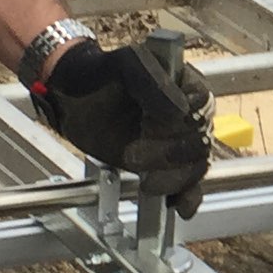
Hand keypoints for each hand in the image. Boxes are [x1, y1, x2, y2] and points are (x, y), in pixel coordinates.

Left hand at [32, 35, 214, 209]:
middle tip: (131, 154)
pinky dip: (187, 196)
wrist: (70, 96)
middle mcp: (187, 113)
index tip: (148, 124)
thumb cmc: (97, 73)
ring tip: (144, 181)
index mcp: (186, 83)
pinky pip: (188, 183)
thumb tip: (181, 111)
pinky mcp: (164, 164)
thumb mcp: (123, 64)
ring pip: (196, 165)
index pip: (202, 108)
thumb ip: (151, 80)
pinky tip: (181, 208)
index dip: (179, 121)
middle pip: (199, 141)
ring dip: (173, 178)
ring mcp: (176, 140)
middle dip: (168, 154)